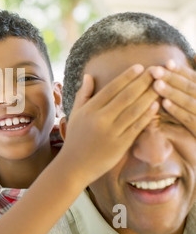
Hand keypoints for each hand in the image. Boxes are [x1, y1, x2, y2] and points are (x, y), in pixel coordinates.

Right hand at [61, 65, 159, 182]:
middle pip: (126, 96)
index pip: (111, 88)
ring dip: (149, 96)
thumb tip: (89, 76)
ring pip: (134, 110)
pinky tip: (155, 106)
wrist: (74, 165)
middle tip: (155, 72)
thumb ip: (83, 94)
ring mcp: (111, 133)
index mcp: (89, 110)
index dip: (127, 77)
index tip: (139, 67)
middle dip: (142, 82)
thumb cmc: (75, 138)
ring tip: (159, 86)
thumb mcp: (75, 114)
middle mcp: (100, 119)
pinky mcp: (120, 145)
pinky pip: (136, 127)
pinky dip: (147, 116)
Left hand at [150, 56, 195, 136]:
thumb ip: (192, 80)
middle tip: (154, 70)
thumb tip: (194, 55)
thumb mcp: (193, 102)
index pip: (195, 79)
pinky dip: (178, 110)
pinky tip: (164, 103)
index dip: (181, 71)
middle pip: (191, 88)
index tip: (167, 62)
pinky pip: (190, 119)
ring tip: (156, 84)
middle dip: (173, 78)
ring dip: (173, 92)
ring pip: (190, 102)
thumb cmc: (195, 121)